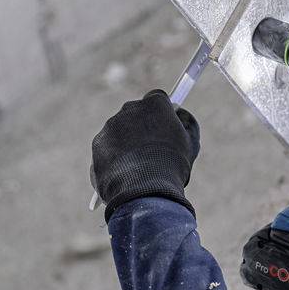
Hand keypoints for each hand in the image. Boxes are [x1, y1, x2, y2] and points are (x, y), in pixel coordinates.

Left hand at [92, 90, 199, 220]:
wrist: (144, 190)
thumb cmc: (172, 165)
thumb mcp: (190, 143)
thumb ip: (186, 122)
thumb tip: (179, 114)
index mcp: (154, 104)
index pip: (157, 99)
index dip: (162, 112)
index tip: (165, 124)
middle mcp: (129, 109)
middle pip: (136, 113)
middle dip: (143, 127)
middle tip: (153, 148)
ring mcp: (110, 126)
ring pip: (120, 131)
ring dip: (128, 143)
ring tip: (140, 167)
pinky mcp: (97, 144)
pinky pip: (109, 148)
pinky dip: (116, 158)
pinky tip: (126, 174)